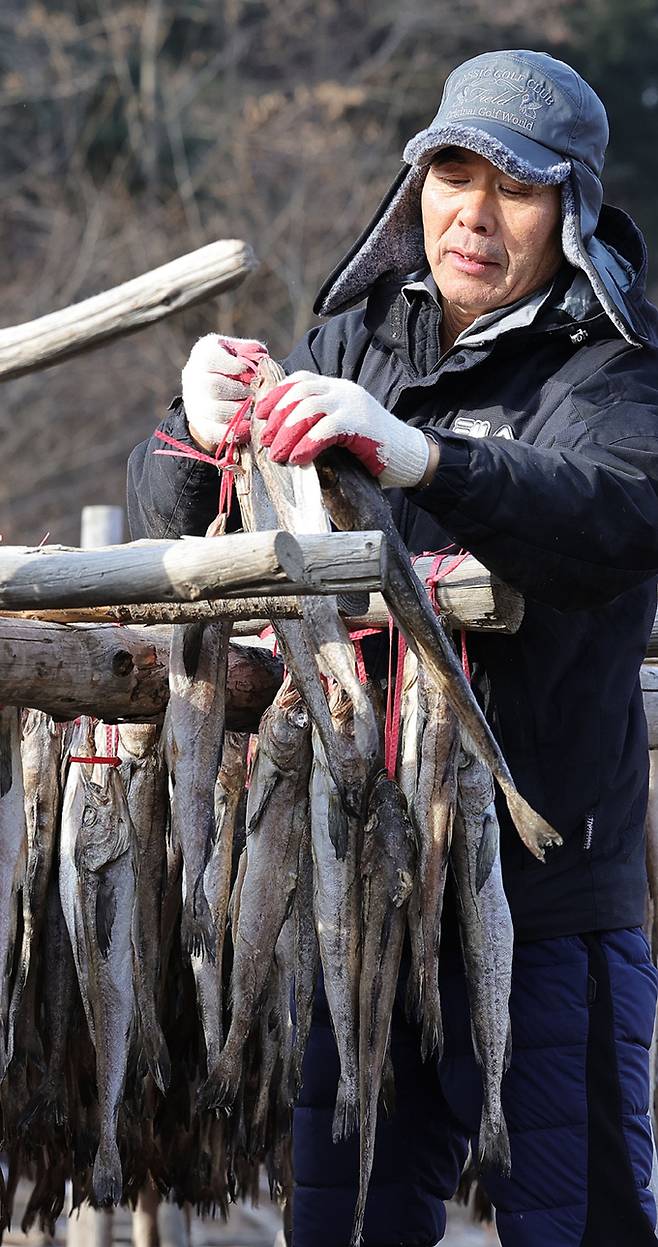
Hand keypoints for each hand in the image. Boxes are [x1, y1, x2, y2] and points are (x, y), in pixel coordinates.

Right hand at [181, 334, 266, 449]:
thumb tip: (261, 358)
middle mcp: (193, 377)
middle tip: (256, 393)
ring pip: (216, 411)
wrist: (217, 393)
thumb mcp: (242, 354)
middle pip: (213, 387)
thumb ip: (252, 351)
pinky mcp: (200, 425)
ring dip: (240, 411)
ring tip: (254, 409)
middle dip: (240, 391)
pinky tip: (249, 426)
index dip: (234, 366)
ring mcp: (194, 402)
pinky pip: (215, 431)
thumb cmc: (235, 368)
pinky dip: (235, 430)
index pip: (210, 358)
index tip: (251, 371)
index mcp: (203, 353)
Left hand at [254, 371, 429, 487]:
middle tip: (266, 440)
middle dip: (277, 417)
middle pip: (299, 392)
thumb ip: (318, 424)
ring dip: (287, 432)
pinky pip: (325, 429)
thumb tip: (280, 438)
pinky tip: (298, 459)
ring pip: (308, 408)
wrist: (410, 457)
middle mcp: (343, 390)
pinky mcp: (360, 424)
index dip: (276, 395)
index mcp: (338, 388)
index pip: (300, 380)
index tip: (260, 415)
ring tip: (277, 454)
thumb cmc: (371, 450)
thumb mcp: (341, 429)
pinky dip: (307, 444)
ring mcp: (353, 404)